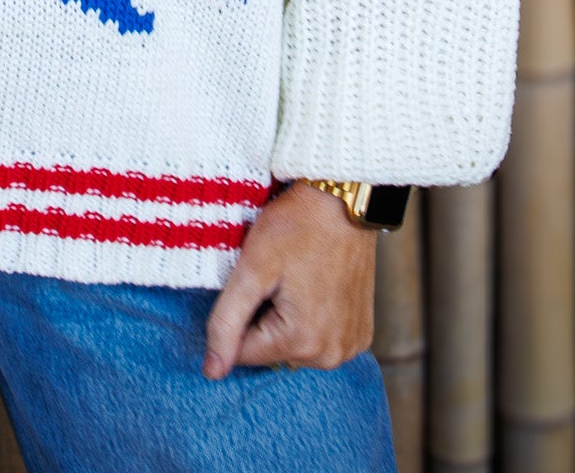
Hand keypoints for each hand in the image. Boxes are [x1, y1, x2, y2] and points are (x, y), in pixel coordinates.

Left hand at [204, 180, 376, 377]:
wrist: (344, 201)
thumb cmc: (296, 226)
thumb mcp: (252, 268)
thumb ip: (227, 322)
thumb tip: (212, 372)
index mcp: (302, 342)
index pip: (245, 352)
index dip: (240, 314)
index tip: (258, 280)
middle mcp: (332, 356)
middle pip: (272, 353)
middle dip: (265, 319)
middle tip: (279, 277)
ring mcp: (351, 347)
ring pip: (295, 348)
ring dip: (288, 322)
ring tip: (298, 280)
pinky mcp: (361, 335)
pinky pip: (321, 340)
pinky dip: (312, 320)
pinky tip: (316, 287)